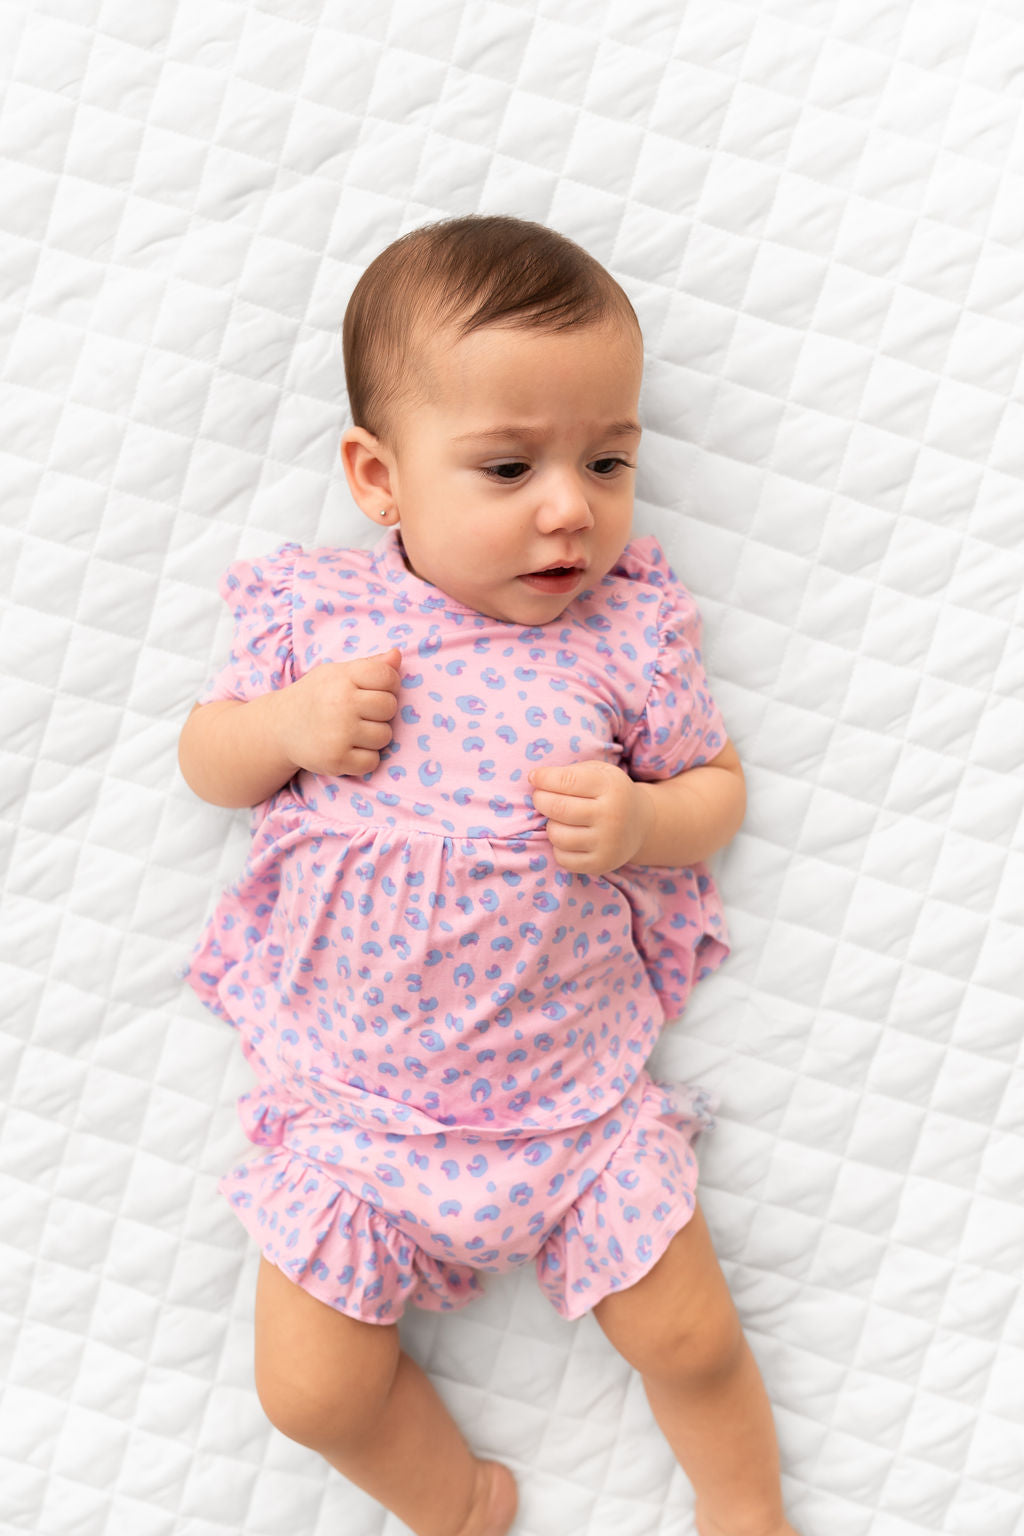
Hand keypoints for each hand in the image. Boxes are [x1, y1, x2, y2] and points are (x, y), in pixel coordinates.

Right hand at [278, 647, 401, 776]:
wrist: (279, 728)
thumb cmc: (317, 696)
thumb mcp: (337, 673)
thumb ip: (370, 665)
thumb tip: (397, 655)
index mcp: (342, 678)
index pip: (387, 676)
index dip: (389, 684)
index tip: (375, 691)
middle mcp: (341, 703)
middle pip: (389, 707)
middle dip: (381, 712)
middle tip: (362, 714)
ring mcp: (339, 733)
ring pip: (385, 736)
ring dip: (374, 737)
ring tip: (353, 732)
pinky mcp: (336, 759)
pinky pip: (372, 762)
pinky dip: (364, 759)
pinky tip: (348, 749)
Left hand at [527, 759, 653, 875]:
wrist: (641, 824)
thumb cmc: (609, 793)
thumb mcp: (599, 772)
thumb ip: (569, 772)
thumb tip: (534, 779)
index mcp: (611, 787)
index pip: (567, 781)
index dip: (544, 778)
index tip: (534, 777)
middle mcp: (612, 815)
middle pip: (559, 808)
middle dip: (540, 800)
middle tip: (540, 797)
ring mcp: (607, 842)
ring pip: (557, 835)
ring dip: (550, 825)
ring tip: (559, 819)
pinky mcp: (601, 864)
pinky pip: (562, 858)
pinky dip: (558, 847)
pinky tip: (568, 837)